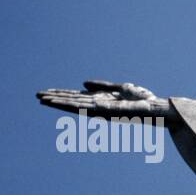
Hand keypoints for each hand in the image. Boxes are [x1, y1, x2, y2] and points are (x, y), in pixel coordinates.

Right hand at [36, 80, 177, 120]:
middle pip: (72, 101)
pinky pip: (85, 108)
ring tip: (41, 99)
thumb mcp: (123, 88)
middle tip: (36, 96)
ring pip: (74, 105)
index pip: (77, 97)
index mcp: (101, 100)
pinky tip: (60, 102)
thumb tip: (82, 83)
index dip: (62, 94)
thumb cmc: (144, 100)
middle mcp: (99, 106)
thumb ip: (103, 86)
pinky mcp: (104, 111)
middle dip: (55, 99)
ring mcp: (100, 109)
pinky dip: (70, 104)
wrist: (158, 109)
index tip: (46, 93)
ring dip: (58, 102)